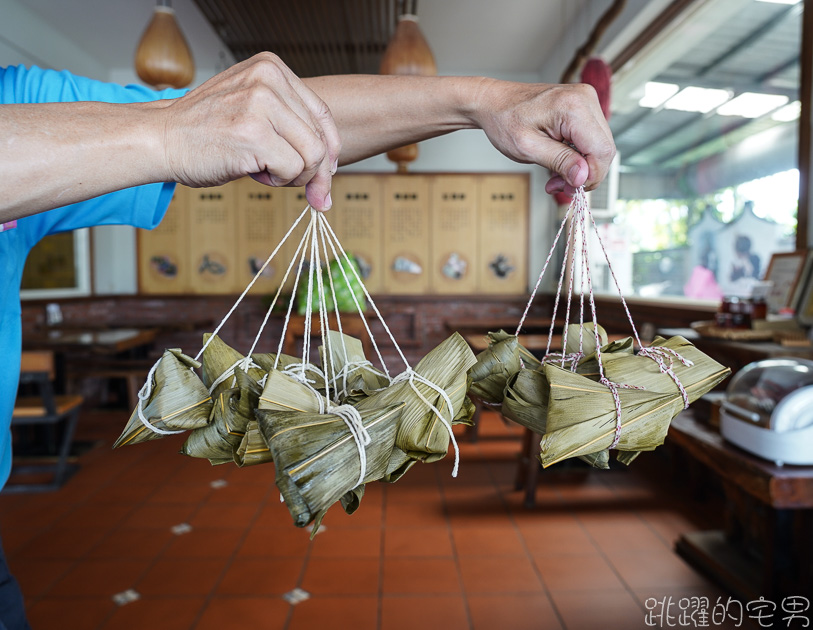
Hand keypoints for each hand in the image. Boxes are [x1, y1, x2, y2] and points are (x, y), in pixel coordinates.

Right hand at [159, 53, 340, 209]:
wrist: (161, 139)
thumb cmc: (204, 131)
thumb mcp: (251, 109)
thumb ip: (290, 126)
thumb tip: (330, 169)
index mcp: (271, 68)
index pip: (322, 113)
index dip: (330, 149)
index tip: (326, 172)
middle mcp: (268, 80)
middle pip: (321, 139)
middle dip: (312, 171)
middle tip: (289, 180)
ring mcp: (261, 105)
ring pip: (313, 156)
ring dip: (293, 175)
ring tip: (264, 171)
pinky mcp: (255, 134)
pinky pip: (293, 170)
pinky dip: (278, 181)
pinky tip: (253, 172)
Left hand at [471, 79, 615, 193]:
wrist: (495, 102)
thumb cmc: (505, 120)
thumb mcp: (528, 148)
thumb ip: (559, 162)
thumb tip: (583, 177)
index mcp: (574, 106)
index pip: (602, 151)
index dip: (591, 176)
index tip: (569, 188)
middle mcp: (586, 99)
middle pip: (605, 149)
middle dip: (584, 174)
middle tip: (558, 185)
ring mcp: (587, 101)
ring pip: (600, 147)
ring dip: (581, 167)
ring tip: (555, 176)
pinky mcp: (584, 107)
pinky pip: (592, 139)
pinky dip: (579, 156)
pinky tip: (560, 161)